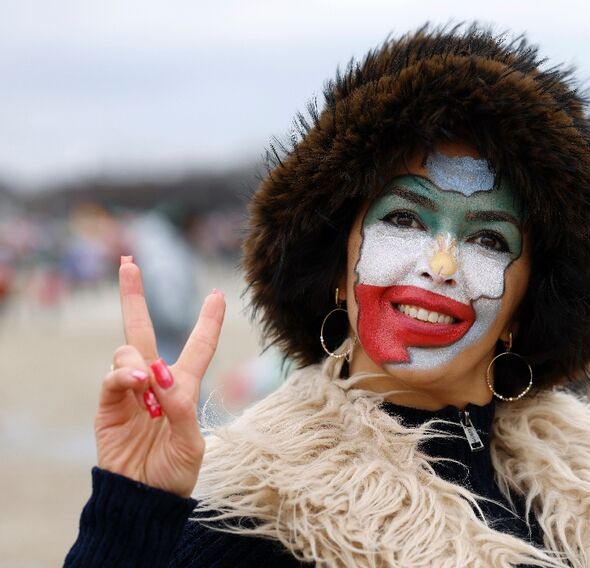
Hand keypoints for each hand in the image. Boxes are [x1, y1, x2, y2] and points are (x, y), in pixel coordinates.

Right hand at [94, 256, 225, 497]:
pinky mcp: (108, 406)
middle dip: (134, 296)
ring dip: (138, 359)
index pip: (198, 347)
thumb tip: (161, 377)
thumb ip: (181, 409)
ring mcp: (129, 392)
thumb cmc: (174, 474)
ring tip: (147, 384)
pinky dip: (123, 374)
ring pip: (129, 351)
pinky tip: (135, 381)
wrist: (144, 500)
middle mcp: (156, 383)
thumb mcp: (191, 444)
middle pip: (145, 331)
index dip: (208, 322)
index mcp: (185, 388)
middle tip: (128, 262)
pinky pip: (112, 378)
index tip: (217, 295)